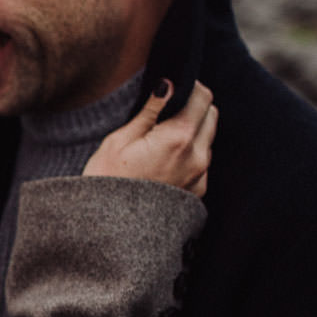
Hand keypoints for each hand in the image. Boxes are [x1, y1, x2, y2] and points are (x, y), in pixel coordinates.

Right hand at [84, 79, 216, 196]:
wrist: (107, 232)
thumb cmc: (106, 184)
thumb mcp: (120, 141)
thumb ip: (150, 111)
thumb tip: (168, 85)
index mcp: (178, 138)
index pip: (202, 97)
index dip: (188, 86)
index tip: (172, 88)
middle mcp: (197, 156)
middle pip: (211, 114)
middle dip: (194, 106)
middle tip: (165, 111)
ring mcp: (200, 176)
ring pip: (208, 138)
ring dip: (192, 130)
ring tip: (161, 140)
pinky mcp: (197, 191)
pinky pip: (202, 161)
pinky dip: (190, 153)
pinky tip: (164, 161)